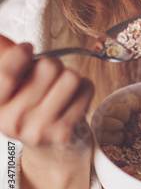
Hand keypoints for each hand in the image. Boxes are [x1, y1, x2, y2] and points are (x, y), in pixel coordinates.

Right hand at [0, 34, 95, 188]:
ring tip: (62, 89)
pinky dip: (84, 89)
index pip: (7, 72)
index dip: (20, 54)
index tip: (27, 50)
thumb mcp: (13, 87)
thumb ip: (6, 60)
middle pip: (48, 67)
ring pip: (70, 77)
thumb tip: (2, 38)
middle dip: (52, 65)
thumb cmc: (32, 107)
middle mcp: (11, 120)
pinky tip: (74, 99)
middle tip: (49, 78)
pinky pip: (85, 90)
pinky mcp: (63, 132)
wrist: (50, 150)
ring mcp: (38, 129)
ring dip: (70, 77)